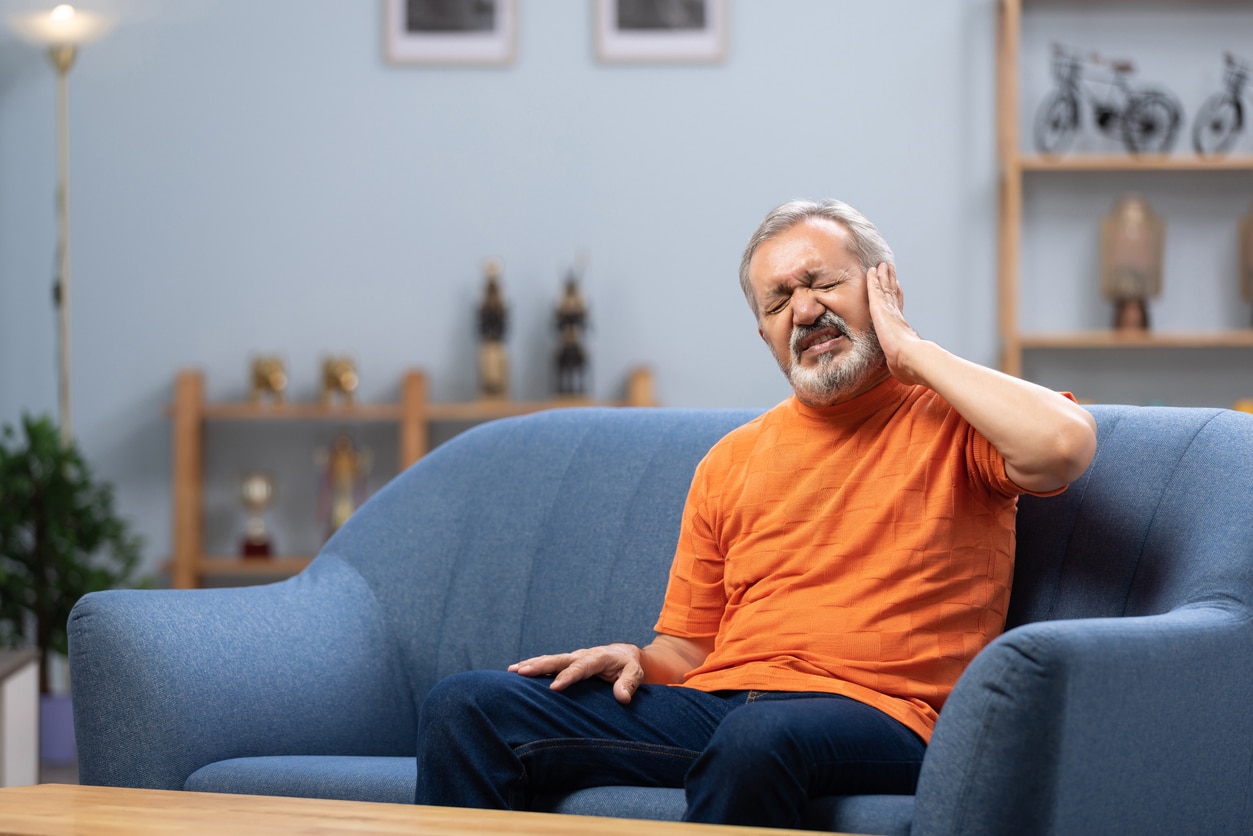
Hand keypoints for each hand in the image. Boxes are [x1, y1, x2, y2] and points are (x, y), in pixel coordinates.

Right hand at [510, 642, 644, 704]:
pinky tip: (516, 671)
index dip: (567, 677)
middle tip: (522, 672)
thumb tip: (622, 698)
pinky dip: (533, 665)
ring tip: (512, 670)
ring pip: (550, 660)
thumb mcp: (636, 673)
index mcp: (597, 658)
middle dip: (540, 665)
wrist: (623, 654)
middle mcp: (581, 655)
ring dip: (532, 664)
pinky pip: (549, 663)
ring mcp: (572, 658)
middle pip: (558, 660)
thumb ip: (629, 684)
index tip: (554, 687)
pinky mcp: (567, 662)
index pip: (580, 667)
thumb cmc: (629, 665)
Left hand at [866, 262, 924, 385]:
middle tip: (890, 269)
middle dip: (891, 282)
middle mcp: (896, 316)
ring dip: (883, 276)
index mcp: (901, 328)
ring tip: (883, 265)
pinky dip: (874, 279)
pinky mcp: (881, 308)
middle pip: (892, 294)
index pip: (897, 308)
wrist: (911, 359)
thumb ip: (900, 366)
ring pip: (885, 288)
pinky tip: (871, 270)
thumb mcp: (900, 365)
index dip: (897, 297)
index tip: (897, 288)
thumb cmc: (908, 367)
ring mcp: (889, 311)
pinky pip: (875, 290)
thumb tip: (905, 376)